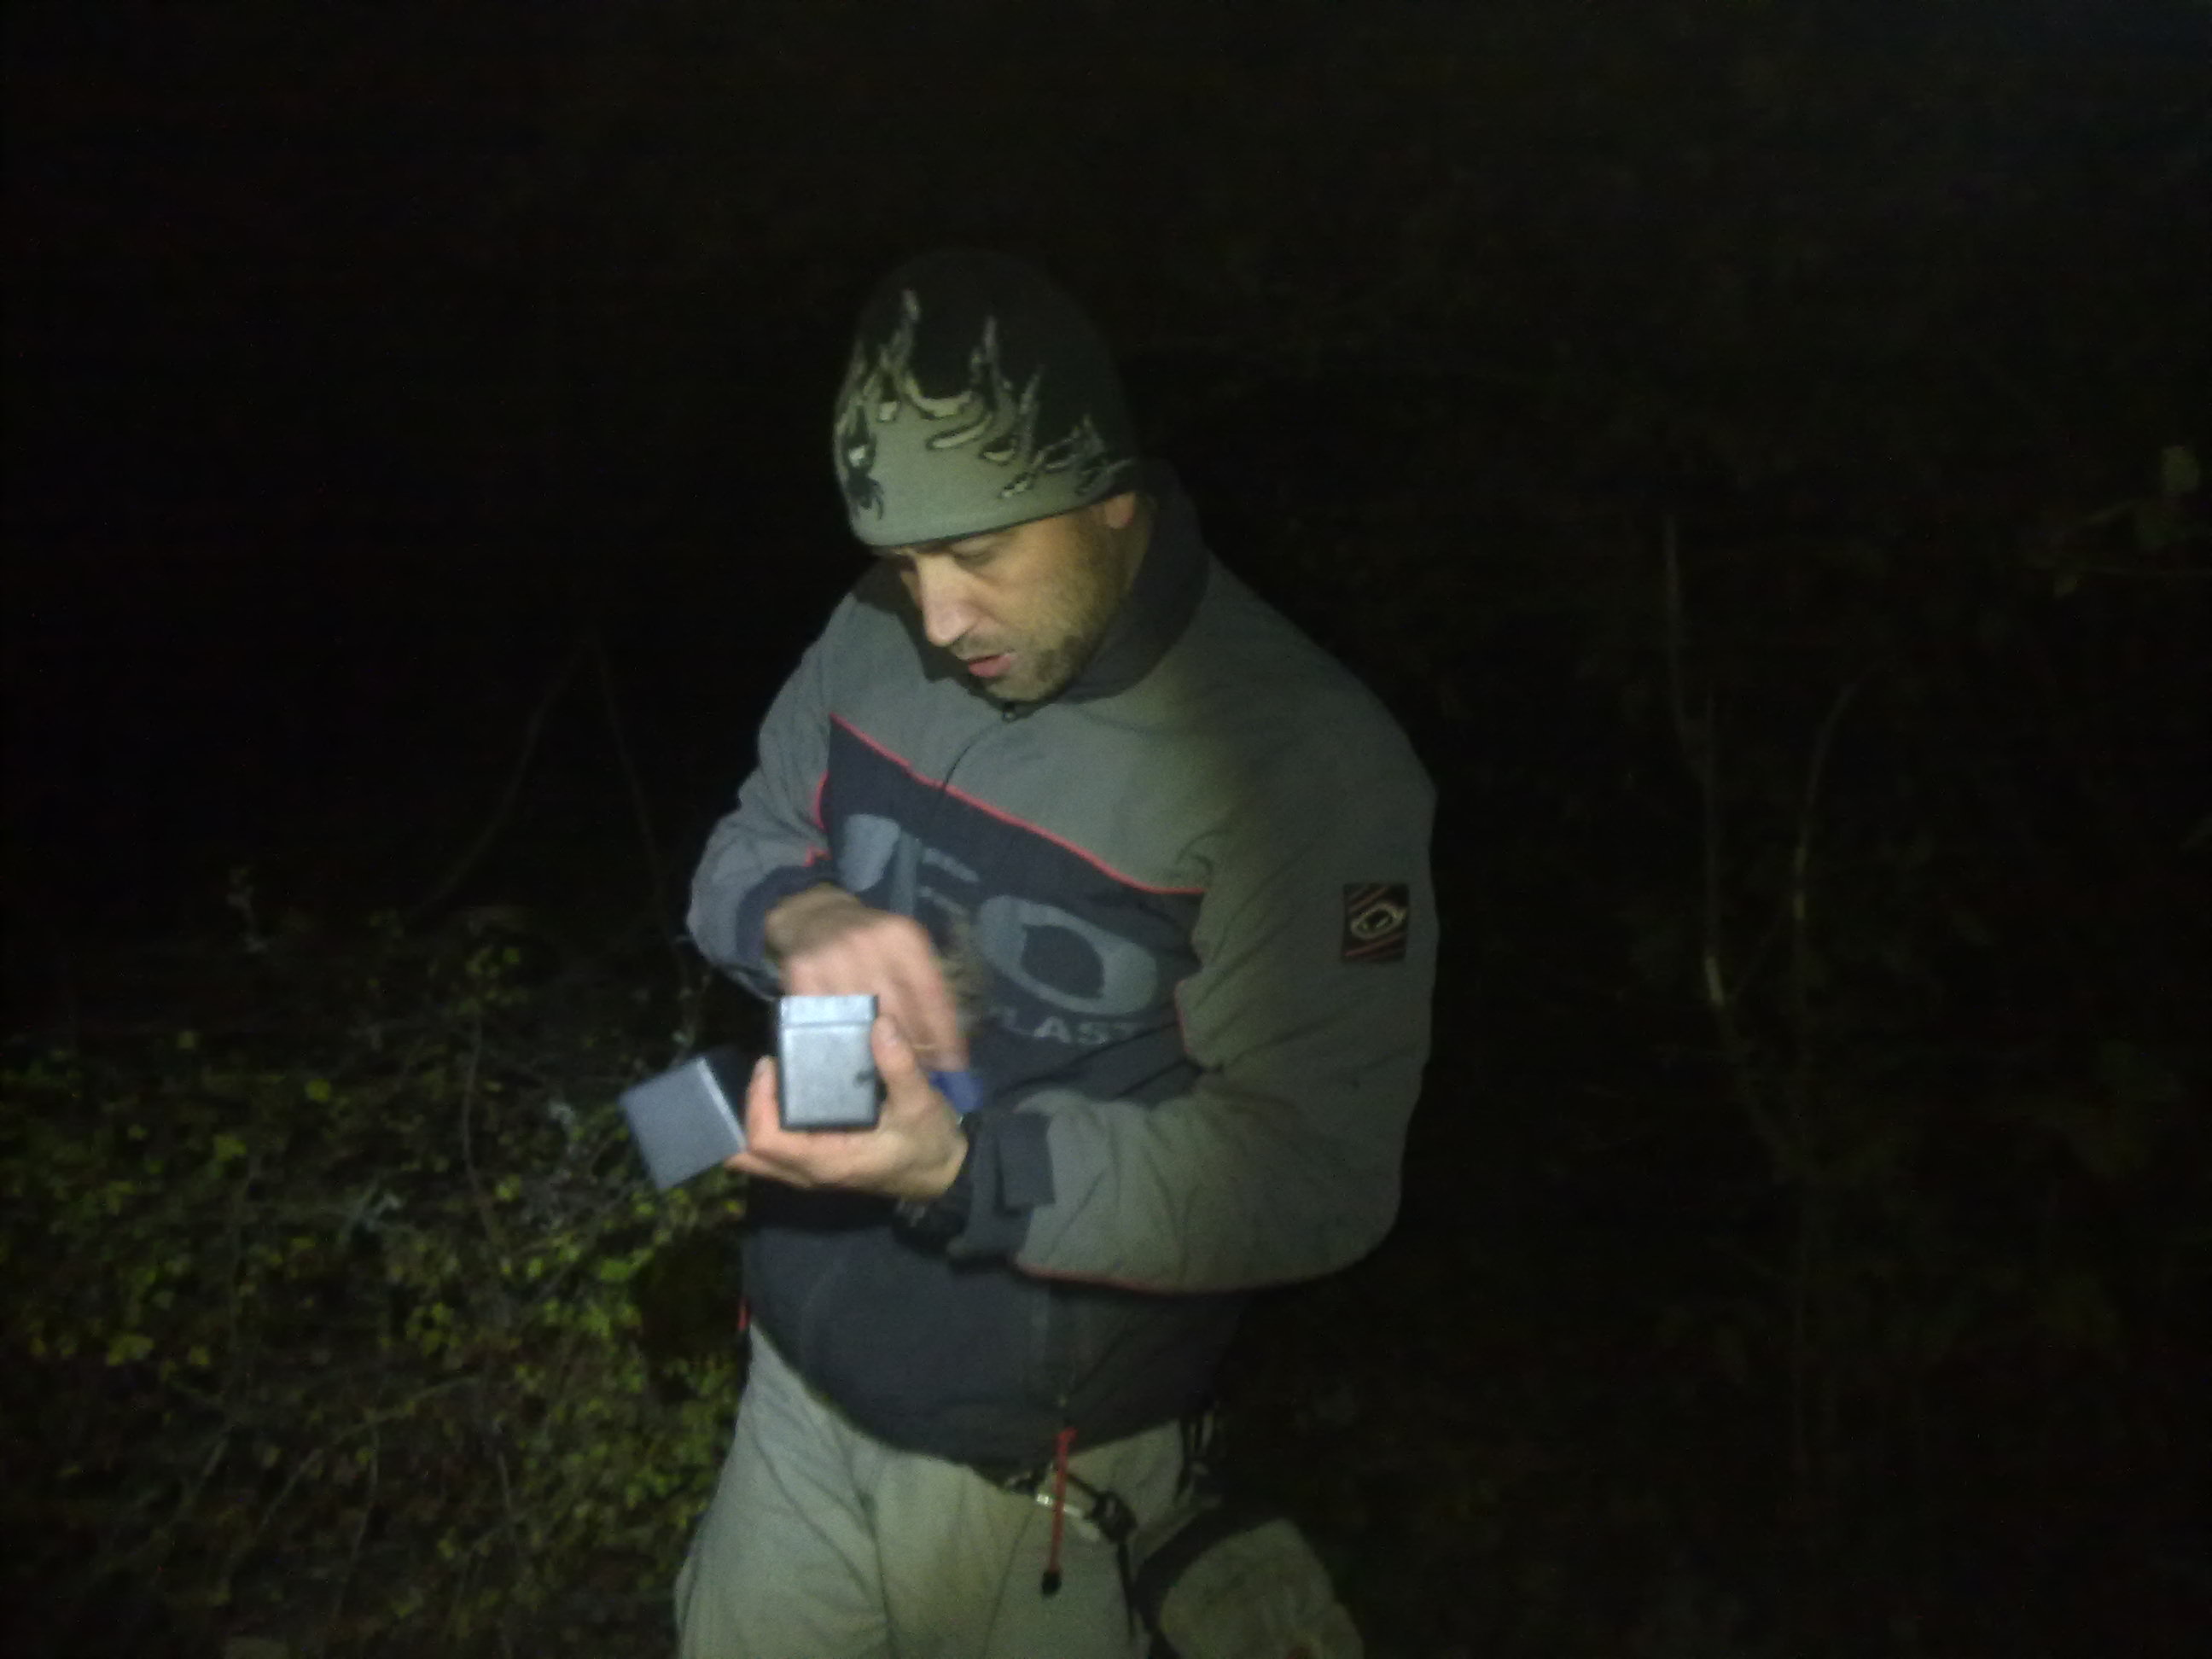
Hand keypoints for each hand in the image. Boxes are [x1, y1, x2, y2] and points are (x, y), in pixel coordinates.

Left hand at [724, 1016, 966, 1200]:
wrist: (946, 1174)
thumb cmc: (930, 1143)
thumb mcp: (920, 1102)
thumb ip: (899, 1065)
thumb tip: (880, 1023)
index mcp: (829, 1161)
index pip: (767, 1141)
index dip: (758, 1103)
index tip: (771, 1065)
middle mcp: (813, 1172)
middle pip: (751, 1156)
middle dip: (746, 1113)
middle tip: (766, 1073)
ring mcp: (814, 1173)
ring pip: (760, 1158)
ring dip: (755, 1121)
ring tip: (773, 1081)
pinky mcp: (821, 1166)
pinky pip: (777, 1154)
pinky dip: (769, 1129)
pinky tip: (785, 1096)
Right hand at [763, 886, 968, 1070]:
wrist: (815, 916)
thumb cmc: (869, 940)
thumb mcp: (903, 948)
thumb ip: (925, 985)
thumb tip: (951, 1044)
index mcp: (902, 936)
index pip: (930, 992)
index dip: (943, 1032)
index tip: (953, 1062)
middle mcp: (869, 942)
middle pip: (899, 1011)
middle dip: (915, 1047)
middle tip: (923, 1072)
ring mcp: (833, 957)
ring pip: (863, 1021)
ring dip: (880, 1051)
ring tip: (892, 1070)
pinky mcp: (803, 973)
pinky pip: (827, 1020)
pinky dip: (842, 1042)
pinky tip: (854, 1056)